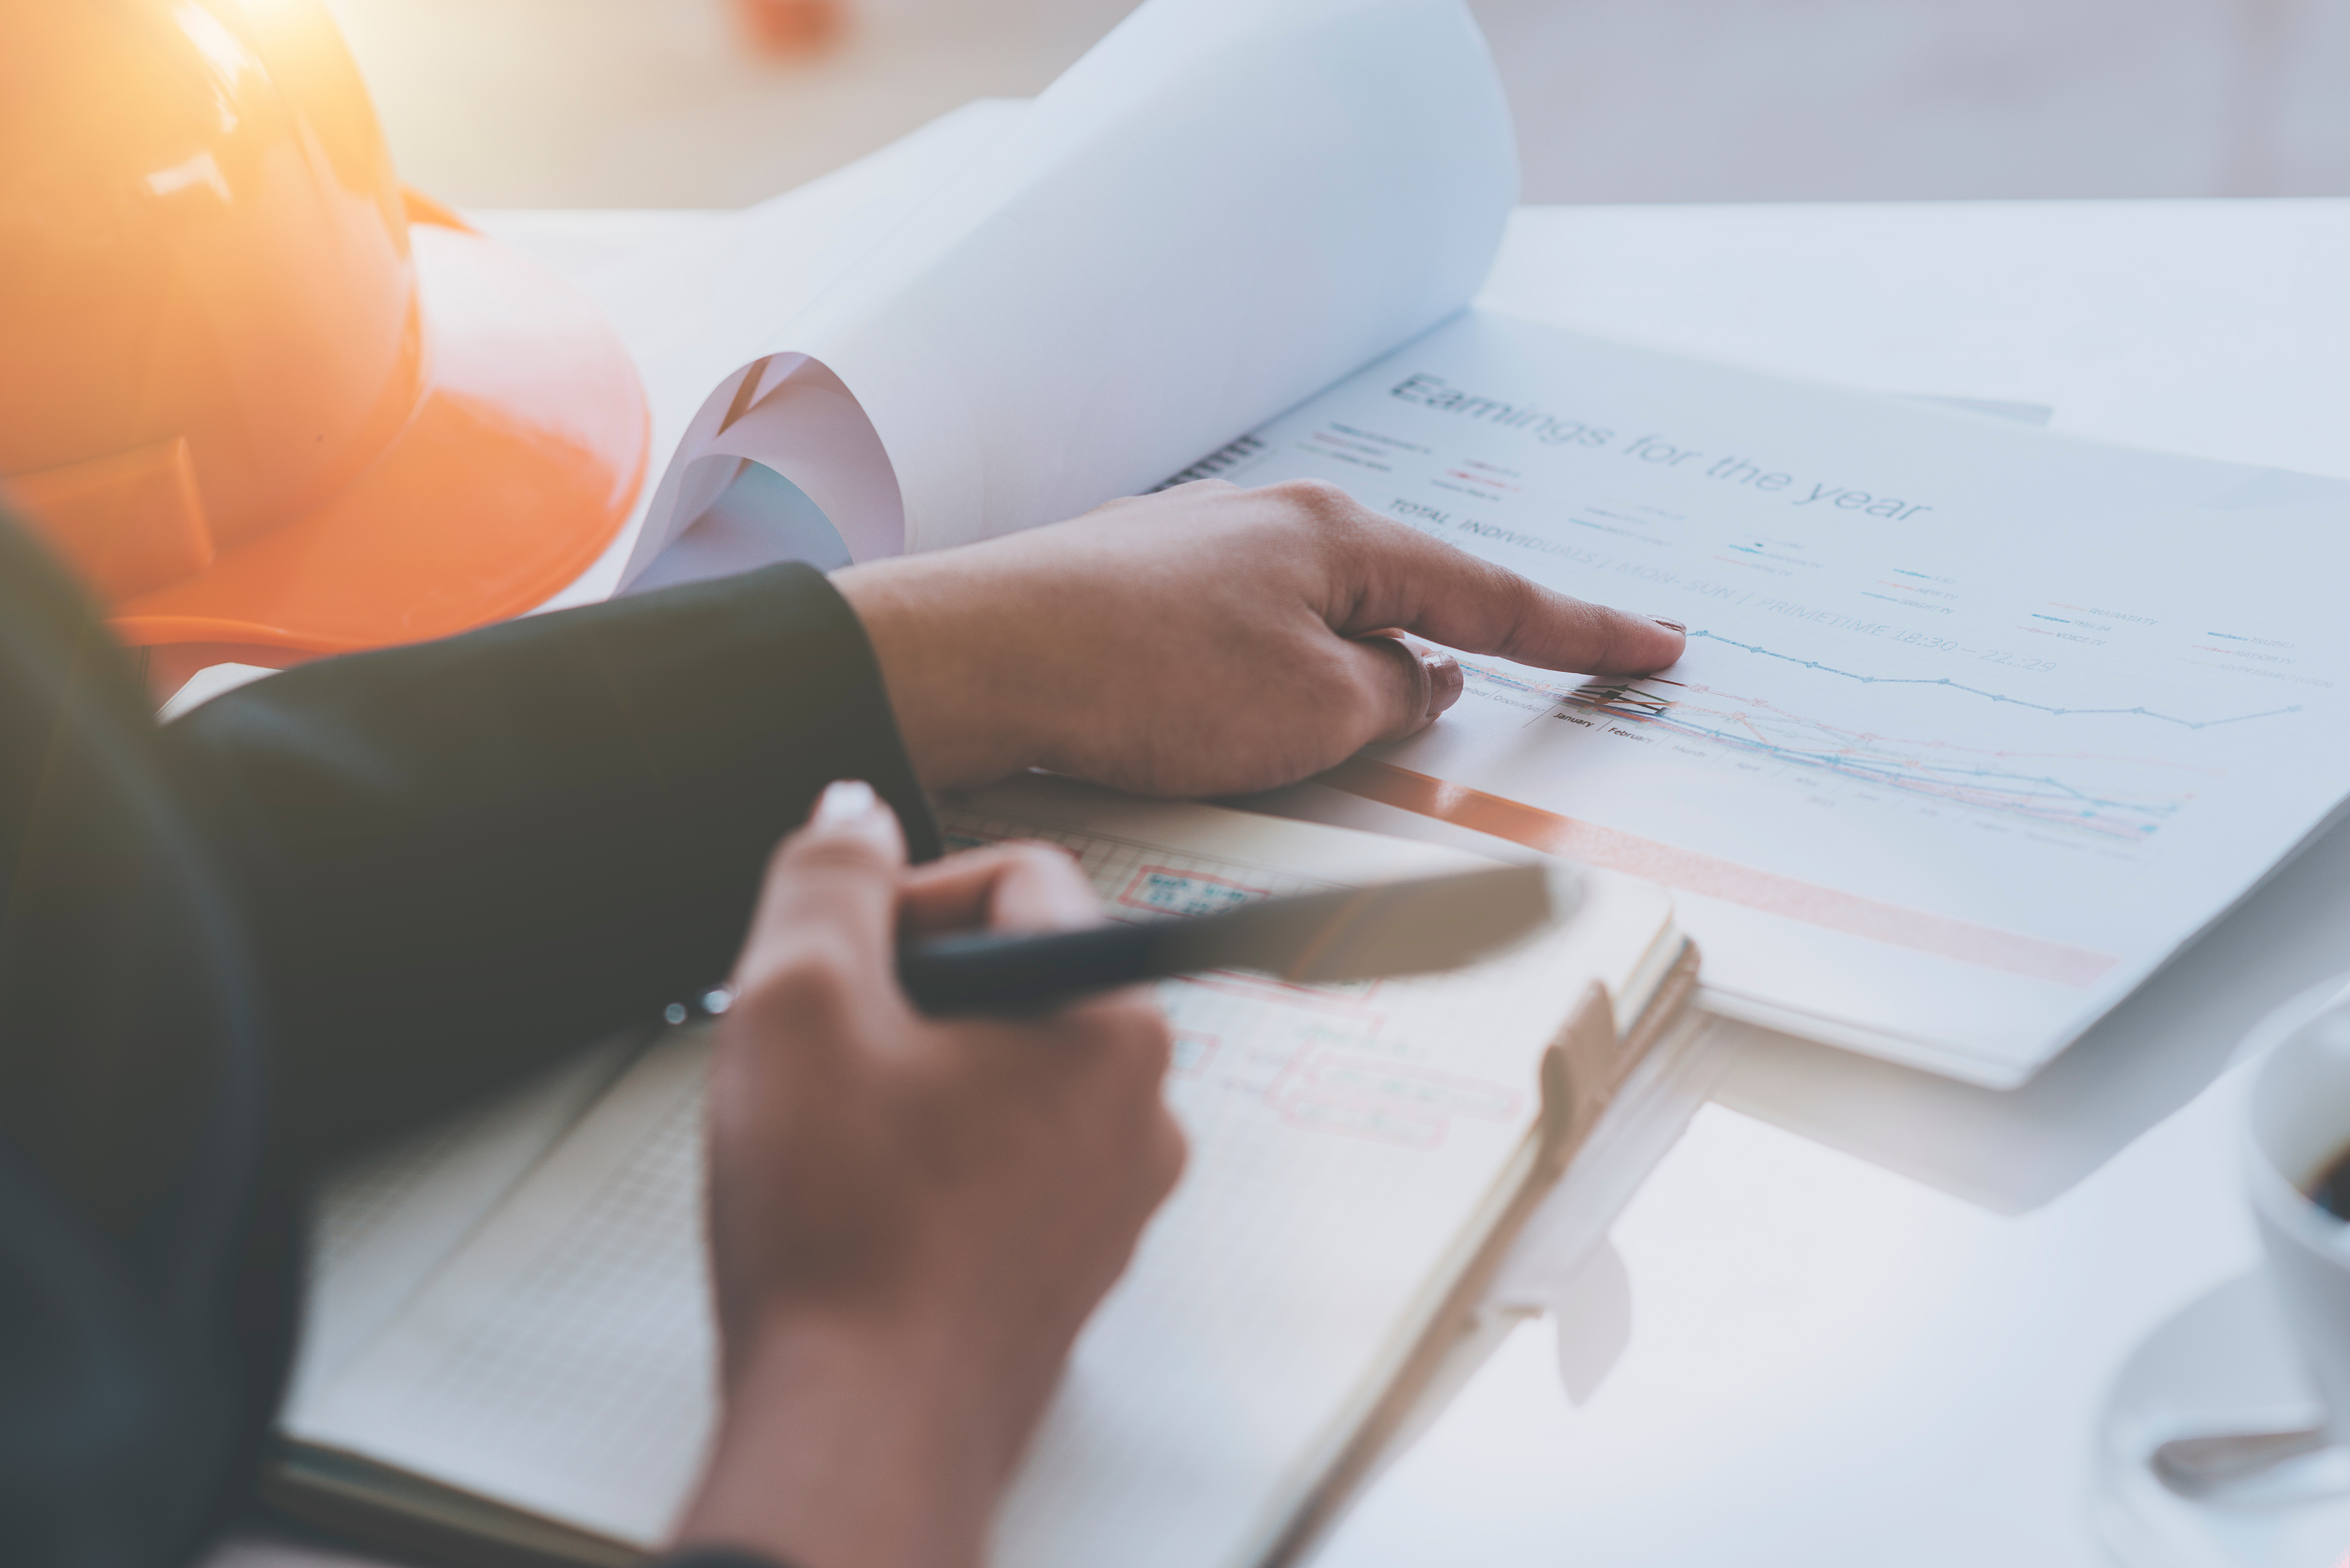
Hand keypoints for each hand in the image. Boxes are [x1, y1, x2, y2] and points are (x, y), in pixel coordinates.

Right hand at [675, 781, 1183, 1567]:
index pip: (1018, 876)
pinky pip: (1007, 1159)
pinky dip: (936, 1157)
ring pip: (1008, 1071)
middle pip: (1018, 976)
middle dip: (910, 991)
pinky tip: (868, 1202)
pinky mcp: (1072, 1261)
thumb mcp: (795, 1000)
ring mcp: (1115, 1193)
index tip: (835, 955)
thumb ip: (828, 876)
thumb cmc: (841, 1230)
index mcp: (1110, 1022)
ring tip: (837, 1135)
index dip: (905, 896)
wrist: (861, 1429)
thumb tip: (854, 813)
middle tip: (820, 1049)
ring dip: (918, 1075)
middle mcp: (1142, 1105)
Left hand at [832, 478, 1683, 794]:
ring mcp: (1201, 549)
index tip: (1656, 643)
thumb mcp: (1312, 710)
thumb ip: (1389, 696)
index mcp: (1338, 537)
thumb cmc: (1147, 676)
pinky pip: (1242, 643)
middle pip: (1398, 601)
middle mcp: (1274, 522)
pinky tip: (1229, 723)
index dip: (1581, 630)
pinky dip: (1262, 688)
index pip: (1491, 596)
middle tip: (1458, 708)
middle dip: (1437, 660)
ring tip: (1302, 745)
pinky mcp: (1140, 590)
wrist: (977, 656)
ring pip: (1313, 630)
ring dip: (1332, 689)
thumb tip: (1415, 681)